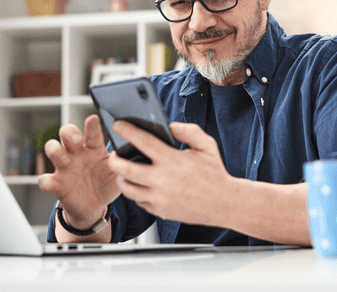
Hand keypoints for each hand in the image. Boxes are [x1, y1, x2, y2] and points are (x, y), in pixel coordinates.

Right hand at [38, 114, 120, 228]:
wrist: (95, 207)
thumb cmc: (107, 184)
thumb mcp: (118, 174)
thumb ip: (124, 163)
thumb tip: (133, 152)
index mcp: (94, 149)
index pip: (92, 133)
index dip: (92, 126)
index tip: (93, 119)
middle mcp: (78, 154)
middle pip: (67, 133)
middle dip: (70, 132)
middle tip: (78, 140)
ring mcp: (65, 167)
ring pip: (53, 149)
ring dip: (56, 151)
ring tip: (65, 160)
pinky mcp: (56, 184)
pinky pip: (45, 179)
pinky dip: (45, 180)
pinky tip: (50, 182)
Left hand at [108, 121, 232, 226]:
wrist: (224, 203)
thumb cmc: (215, 173)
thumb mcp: (207, 145)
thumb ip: (188, 131)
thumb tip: (170, 126)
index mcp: (173, 161)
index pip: (143, 142)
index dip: (128, 131)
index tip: (118, 125)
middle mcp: (163, 180)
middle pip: (125, 169)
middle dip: (114, 160)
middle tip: (113, 155)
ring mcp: (160, 197)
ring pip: (128, 189)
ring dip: (121, 178)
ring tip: (123, 172)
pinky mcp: (160, 211)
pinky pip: (139, 201)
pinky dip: (136, 193)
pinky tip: (140, 185)